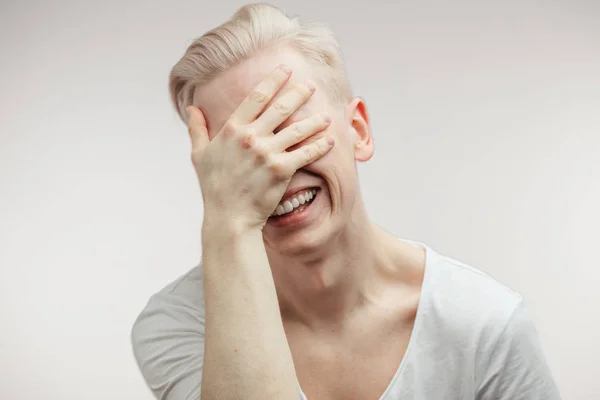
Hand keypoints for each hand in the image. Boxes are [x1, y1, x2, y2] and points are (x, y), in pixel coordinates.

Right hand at [186, 64, 334, 231]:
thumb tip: (192, 108)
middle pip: (281, 107)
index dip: (273, 81)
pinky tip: (329, 140)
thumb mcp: (199, 155)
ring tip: (326, 114)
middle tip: (310, 85)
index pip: (257, 96)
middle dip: (299, 93)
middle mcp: (251, 137)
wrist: (229, 217)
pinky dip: (319, 145)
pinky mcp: (282, 170)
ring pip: (297, 129)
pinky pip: (306, 153)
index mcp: (232, 129)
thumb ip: (197, 129)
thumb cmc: (214, 187)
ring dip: (314, 120)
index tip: (285, 70)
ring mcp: (267, 153)